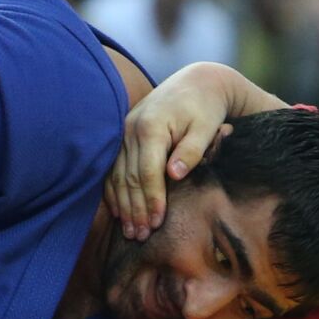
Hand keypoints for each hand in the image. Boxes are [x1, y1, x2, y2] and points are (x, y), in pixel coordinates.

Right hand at [104, 63, 236, 240]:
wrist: (195, 83)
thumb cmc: (205, 108)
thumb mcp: (206, 128)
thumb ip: (191, 151)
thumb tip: (174, 175)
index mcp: (151, 126)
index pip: (147, 172)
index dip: (151, 200)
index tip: (157, 223)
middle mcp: (130, 129)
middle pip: (129, 178)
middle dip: (135, 209)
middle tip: (140, 236)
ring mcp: (122, 133)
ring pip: (117, 176)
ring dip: (123, 206)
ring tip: (130, 231)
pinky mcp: (121, 138)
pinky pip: (112, 170)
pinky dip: (114, 193)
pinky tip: (119, 212)